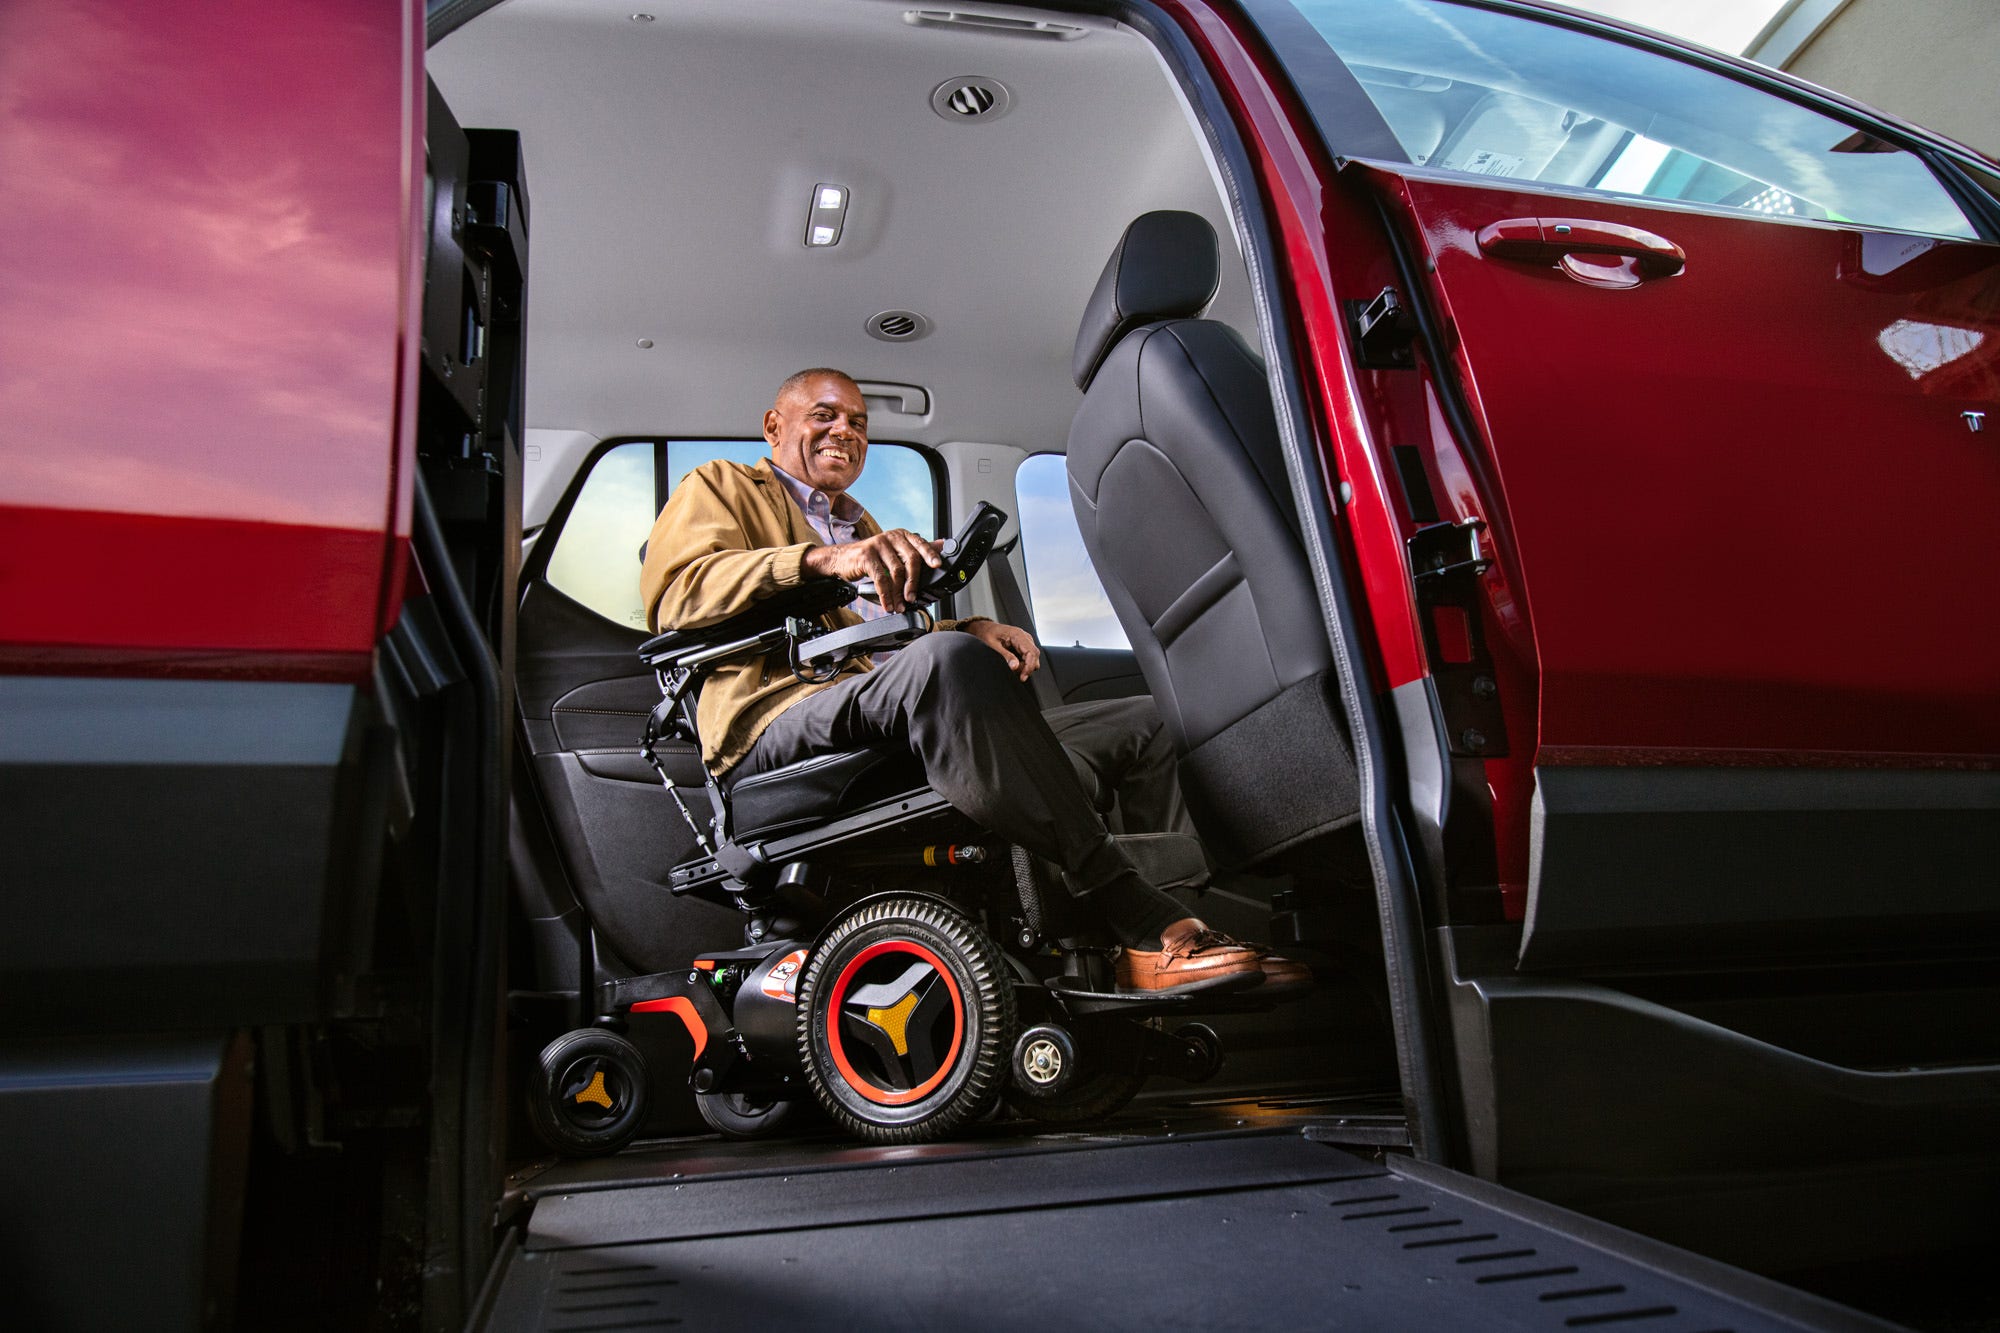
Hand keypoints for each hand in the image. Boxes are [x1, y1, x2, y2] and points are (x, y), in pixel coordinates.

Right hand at [803, 530, 942, 611]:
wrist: (842, 558)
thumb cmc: (872, 557)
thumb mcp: (895, 551)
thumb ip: (917, 549)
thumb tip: (942, 545)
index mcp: (901, 535)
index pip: (920, 544)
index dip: (930, 554)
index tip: (937, 565)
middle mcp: (891, 537)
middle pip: (910, 559)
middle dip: (913, 582)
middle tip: (912, 598)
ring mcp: (878, 545)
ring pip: (896, 571)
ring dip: (899, 592)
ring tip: (900, 605)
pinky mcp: (866, 556)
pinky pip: (880, 578)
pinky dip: (885, 594)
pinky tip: (887, 604)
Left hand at [964, 620, 1041, 681]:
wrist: (986, 628)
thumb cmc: (988, 634)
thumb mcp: (994, 646)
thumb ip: (1006, 656)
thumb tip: (1015, 667)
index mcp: (1018, 635)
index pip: (1032, 652)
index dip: (1029, 666)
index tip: (1023, 677)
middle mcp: (1025, 637)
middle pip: (1035, 656)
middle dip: (1027, 668)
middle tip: (1015, 673)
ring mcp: (1026, 640)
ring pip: (1033, 657)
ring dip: (1025, 666)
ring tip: (1012, 666)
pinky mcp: (1024, 644)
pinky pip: (1029, 656)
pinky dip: (1023, 663)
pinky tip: (1014, 663)